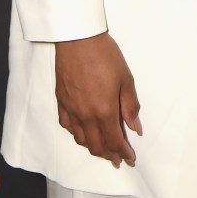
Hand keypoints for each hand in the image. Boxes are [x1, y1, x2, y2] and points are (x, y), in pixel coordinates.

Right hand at [55, 31, 142, 166]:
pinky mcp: (61, 102)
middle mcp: (85, 116)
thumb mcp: (125, 79)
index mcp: (103, 111)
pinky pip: (68, 127)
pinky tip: (83, 131)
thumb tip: (135, 127)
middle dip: (109, 155)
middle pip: (96, 146)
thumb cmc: (105, 55)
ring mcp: (71, 110)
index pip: (114, 141)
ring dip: (93, 147)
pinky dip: (78, 134)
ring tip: (103, 148)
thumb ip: (130, 106)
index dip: (123, 152)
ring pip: (81, 139)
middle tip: (118, 158)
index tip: (130, 158)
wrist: (78, 39)